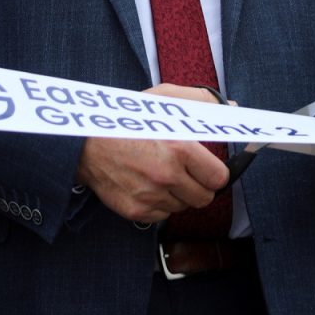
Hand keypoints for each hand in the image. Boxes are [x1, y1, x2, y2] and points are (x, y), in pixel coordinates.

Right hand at [75, 83, 229, 222]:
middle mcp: (167, 175)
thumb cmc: (126, 120)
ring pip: (183, 207)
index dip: (214, 173)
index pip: (219, 178)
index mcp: (179, 148)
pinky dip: (159, 204)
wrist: (84, 143)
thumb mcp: (163, 99)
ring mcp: (151, 196)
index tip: (206, 168)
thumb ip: (200, 101)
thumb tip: (230, 107)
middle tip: (184, 172)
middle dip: (198, 186)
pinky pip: (163, 215)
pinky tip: (146, 185)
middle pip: (204, 198)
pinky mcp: (137, 211)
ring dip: (177, 195)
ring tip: (160, 175)